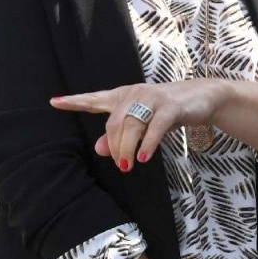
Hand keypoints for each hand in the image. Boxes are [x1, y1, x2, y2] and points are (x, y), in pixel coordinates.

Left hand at [51, 79, 225, 170]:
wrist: (203, 97)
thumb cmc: (168, 110)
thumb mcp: (142, 123)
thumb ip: (120, 135)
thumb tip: (99, 149)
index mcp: (124, 95)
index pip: (95, 98)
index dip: (75, 101)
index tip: (54, 102)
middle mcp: (135, 93)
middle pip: (114, 124)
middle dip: (114, 147)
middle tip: (120, 165)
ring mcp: (153, 98)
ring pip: (131, 126)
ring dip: (128, 149)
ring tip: (129, 165)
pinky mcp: (170, 106)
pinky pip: (154, 128)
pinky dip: (147, 144)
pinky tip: (143, 157)